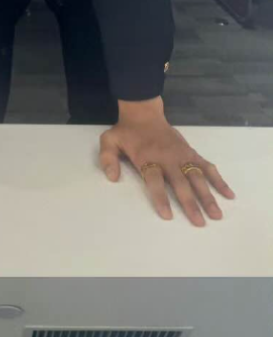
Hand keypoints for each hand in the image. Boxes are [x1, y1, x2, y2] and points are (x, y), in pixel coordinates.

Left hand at [99, 116, 234, 226]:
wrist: (144, 114)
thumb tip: (112, 178)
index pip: (155, 180)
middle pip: (181, 183)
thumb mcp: (109, 141)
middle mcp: (168, 158)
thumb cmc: (127, 132)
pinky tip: (228, 194)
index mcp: (148, 158)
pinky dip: (219, 180)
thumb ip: (108, 159)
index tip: (168, 216)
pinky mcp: (191, 153)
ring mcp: (182, 155)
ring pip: (197, 177)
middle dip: (190, 203)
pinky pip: (207, 167)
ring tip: (217, 215)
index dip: (161, 198)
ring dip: (208, 196)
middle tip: (200, 223)